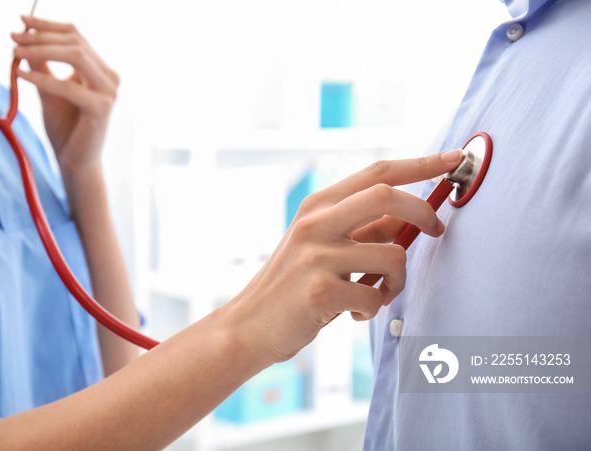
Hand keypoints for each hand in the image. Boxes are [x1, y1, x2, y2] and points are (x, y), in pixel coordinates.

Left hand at [12, 16, 117, 178]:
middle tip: (12, 37)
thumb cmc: (65, 129)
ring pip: (76, 56)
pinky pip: (69, 87)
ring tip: (14, 52)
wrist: (75, 163)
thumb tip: (24, 38)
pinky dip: (42, 79)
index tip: (20, 20)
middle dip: (41, 36)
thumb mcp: (48, 90)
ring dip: (42, 51)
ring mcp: (109, 92)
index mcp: (100, 70)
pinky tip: (21, 75)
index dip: (47, 25)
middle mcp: (109, 78)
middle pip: (75, 42)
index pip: (76, 36)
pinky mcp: (101, 108)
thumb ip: (41, 65)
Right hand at [220, 150, 462, 365]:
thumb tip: (408, 218)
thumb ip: (359, 228)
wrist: (249, 325)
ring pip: (393, 255)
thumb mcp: (318, 244)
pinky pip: (375, 295)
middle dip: (423, 212)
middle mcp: (315, 223)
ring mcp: (317, 255)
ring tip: (375, 293)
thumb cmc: (292, 285)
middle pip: (387, 196)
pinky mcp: (321, 290)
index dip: (420, 163)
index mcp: (317, 206)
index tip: (453, 157)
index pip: (377, 173)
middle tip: (437, 231)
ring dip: (396, 281)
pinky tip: (353, 312)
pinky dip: (373, 307)